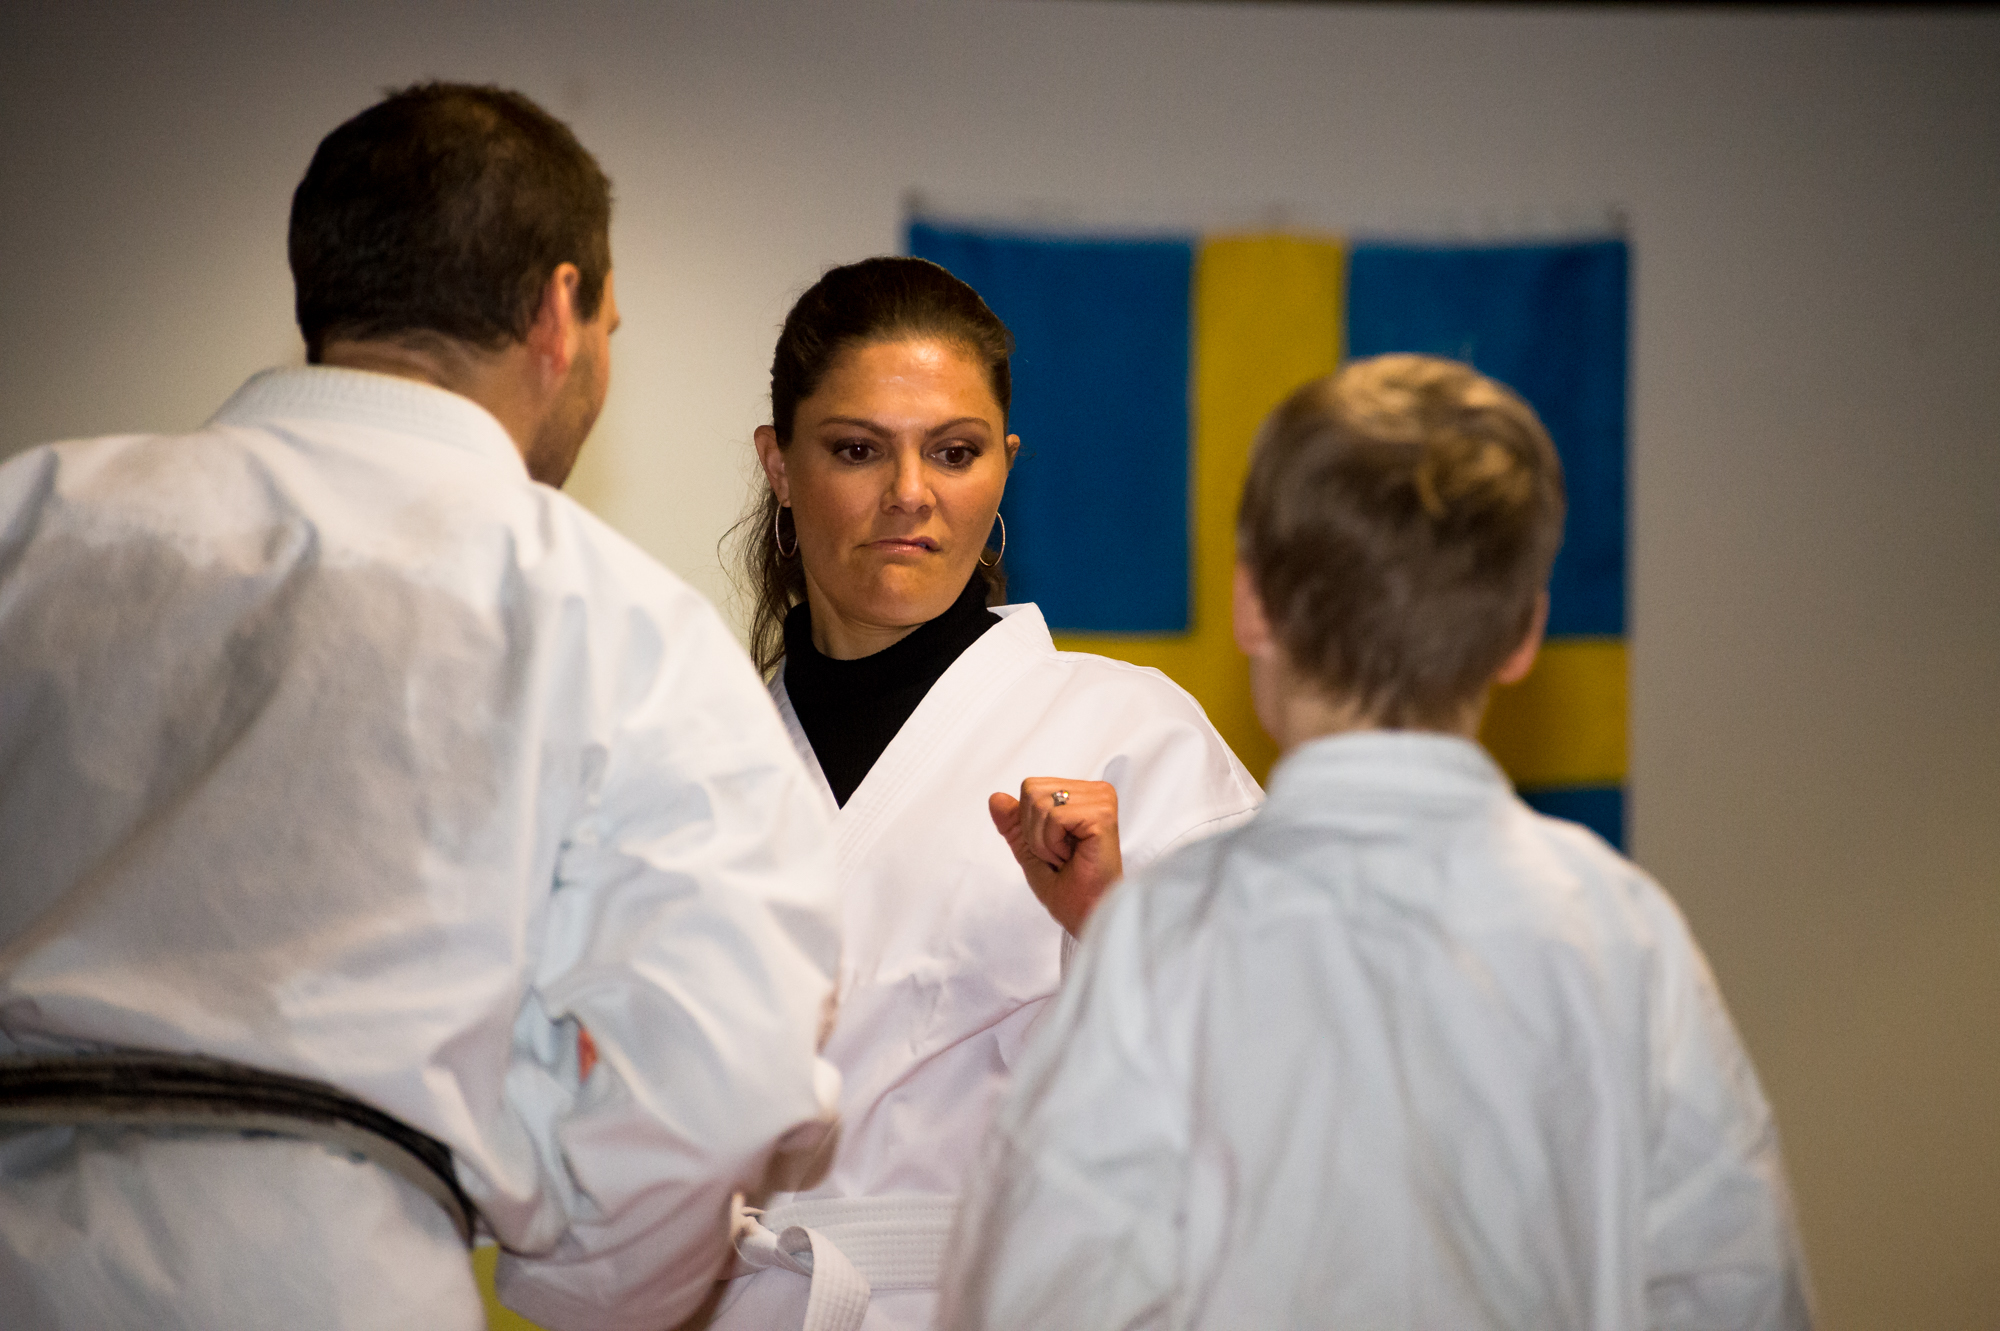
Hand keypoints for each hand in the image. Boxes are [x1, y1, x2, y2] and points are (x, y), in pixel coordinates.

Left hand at [988, 777, 1122, 935]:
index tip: (1055, 848)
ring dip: (1044, 841)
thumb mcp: (1030, 850)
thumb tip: (995, 797)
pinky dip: (1053, 844)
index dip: (1029, 823)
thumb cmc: (1067, 888)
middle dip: (1034, 831)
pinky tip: (1073, 857)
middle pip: (1032, 791)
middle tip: (1060, 855)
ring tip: (1067, 857)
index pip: (1030, 787)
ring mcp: (1102, 801)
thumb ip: (1014, 823)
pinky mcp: (1103, 815)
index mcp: (1082, 794)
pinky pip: (1054, 817)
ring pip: (1040, 803)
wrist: (1087, 915)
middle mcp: (1096, 791)